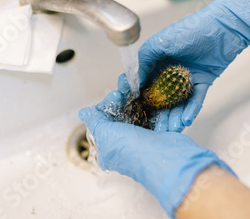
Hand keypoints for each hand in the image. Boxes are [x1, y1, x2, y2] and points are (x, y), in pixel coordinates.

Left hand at [79, 103, 233, 218]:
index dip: (108, 106)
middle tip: (126, 92)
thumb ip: (94, 121)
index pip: (105, 122)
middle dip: (123, 101)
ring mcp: (145, 139)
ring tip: (139, 92)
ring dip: (139, 102)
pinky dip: (154, 107)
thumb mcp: (105, 134)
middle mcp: (127, 145)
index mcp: (110, 148)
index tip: (115, 96)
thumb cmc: (132, 150)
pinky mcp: (161, 134)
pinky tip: (152, 98)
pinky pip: (156, 116)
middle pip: (122, 115)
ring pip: (139, 114)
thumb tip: (84, 113)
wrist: (165, 158)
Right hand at [136, 0, 249, 131]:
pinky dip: (191, 110)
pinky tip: (186, 120)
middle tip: (154, 128)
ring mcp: (187, 78)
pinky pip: (196, 100)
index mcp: (157, 60)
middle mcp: (170, 70)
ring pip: (177, 102)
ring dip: (174, 116)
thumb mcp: (162, 41)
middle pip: (160, 97)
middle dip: (157, 114)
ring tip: (172, 129)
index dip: (138, 95)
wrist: (225, 28)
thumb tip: (134, 79)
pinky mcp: (203, 82)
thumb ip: (145, 58)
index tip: (132, 108)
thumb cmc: (193, 29)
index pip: (144, 82)